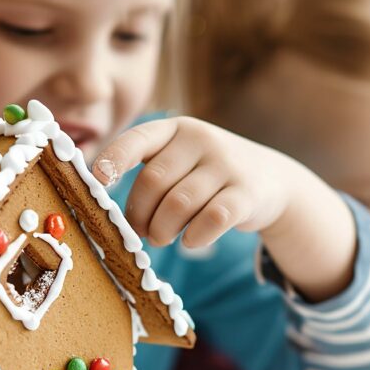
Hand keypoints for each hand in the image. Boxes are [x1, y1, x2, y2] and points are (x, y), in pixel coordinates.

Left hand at [92, 117, 355, 299]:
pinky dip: (195, 237)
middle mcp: (201, 139)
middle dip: (140, 214)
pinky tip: (191, 241)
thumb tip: (106, 209)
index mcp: (176, 128)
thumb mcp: (182, 159)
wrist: (271, 179)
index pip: (137, 140)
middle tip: (141, 232)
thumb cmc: (208, 175)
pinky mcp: (247, 192)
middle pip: (153, 182)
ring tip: (162, 237)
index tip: (98, 182)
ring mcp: (227, 164)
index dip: (113, 160)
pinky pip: (212, 219)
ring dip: (163, 230)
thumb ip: (150, 173)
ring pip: (179, 205)